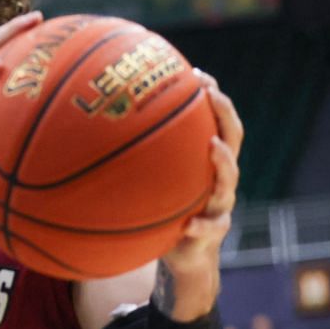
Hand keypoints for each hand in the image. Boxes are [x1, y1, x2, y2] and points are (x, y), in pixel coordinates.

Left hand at [157, 73, 242, 319]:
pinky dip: (201, 225)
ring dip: (223, 163)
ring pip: (229, 181)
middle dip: (224, 115)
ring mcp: (220, 205)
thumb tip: (97, 126)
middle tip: (211, 94)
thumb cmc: (165, 208)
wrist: (184, 254)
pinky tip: (189, 224)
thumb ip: (139, 157)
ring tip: (213, 146)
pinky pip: (211, 227)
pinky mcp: (212, 233)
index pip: (216, 121)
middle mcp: (220, 178)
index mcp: (206, 160)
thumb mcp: (154, 180)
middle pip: (232, 140)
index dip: (213, 97)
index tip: (198, 73)